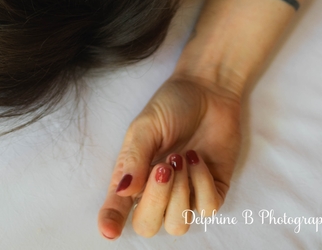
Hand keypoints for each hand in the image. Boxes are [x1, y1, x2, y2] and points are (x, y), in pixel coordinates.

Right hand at [98, 73, 242, 238]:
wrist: (209, 91)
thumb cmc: (171, 105)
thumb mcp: (146, 125)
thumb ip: (134, 158)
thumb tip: (123, 191)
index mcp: (133, 175)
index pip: (118, 207)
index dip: (110, 221)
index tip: (109, 231)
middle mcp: (157, 191)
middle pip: (148, 225)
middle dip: (156, 201)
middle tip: (163, 167)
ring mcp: (185, 194)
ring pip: (178, 224)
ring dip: (180, 192)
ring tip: (181, 157)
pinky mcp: (212, 192)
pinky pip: (207, 208)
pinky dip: (202, 183)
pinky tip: (197, 158)